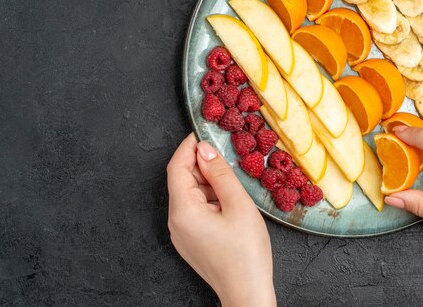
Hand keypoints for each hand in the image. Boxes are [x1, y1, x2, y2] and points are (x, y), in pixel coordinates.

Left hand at [167, 134, 275, 306]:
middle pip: (182, 180)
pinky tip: (229, 200)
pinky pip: (195, 210)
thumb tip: (205, 149)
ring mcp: (182, 233)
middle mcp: (176, 221)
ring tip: (232, 181)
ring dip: (208, 182)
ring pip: (190, 195)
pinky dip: (209, 198)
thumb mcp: (238, 204)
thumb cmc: (246, 254)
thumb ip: (220, 173)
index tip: (205, 132)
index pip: (177, 167)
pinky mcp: (191, 240)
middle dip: (201, 164)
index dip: (189, 146)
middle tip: (225, 155)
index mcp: (183, 210)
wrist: (247, 293)